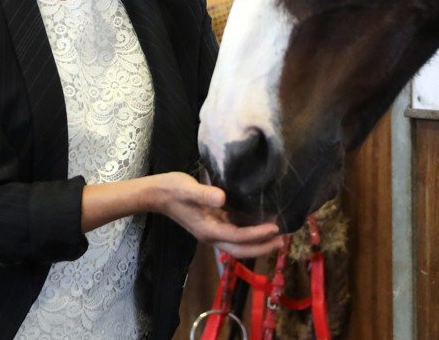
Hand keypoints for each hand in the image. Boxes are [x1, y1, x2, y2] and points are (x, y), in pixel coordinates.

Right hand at [148, 172, 282, 258]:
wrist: (156, 194)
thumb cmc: (172, 189)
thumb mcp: (188, 189)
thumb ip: (205, 194)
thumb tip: (223, 198)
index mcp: (207, 230)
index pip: (237, 237)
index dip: (256, 234)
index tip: (274, 228)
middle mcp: (211, 235)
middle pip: (239, 250)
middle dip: (261, 248)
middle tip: (282, 241)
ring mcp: (211, 232)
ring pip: (237, 245)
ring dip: (256, 244)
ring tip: (275, 238)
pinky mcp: (211, 225)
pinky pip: (233, 235)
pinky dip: (247, 235)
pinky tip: (258, 227)